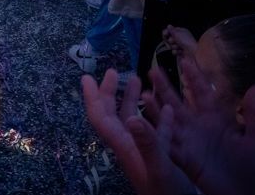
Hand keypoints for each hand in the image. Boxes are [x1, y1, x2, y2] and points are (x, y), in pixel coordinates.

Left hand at [81, 70, 191, 194]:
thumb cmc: (167, 194)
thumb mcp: (159, 167)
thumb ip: (147, 143)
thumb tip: (131, 118)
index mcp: (124, 145)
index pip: (100, 117)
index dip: (91, 98)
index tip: (86, 77)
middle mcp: (131, 145)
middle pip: (114, 114)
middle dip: (110, 92)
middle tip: (113, 71)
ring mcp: (145, 151)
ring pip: (135, 120)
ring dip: (134, 100)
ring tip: (139, 80)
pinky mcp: (163, 157)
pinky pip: (158, 132)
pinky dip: (160, 117)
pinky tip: (167, 106)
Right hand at [157, 58, 254, 194]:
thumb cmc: (253, 169)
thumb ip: (254, 114)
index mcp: (216, 119)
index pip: (203, 92)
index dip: (194, 77)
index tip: (185, 60)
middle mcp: (198, 126)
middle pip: (179, 102)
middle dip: (166, 86)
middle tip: (153, 69)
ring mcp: (189, 140)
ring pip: (168, 119)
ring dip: (156, 105)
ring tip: (144, 90)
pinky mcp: (184, 156)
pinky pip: (166, 141)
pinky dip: (155, 130)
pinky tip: (143, 120)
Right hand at [161, 26, 196, 60]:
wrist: (193, 54)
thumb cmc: (187, 42)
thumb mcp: (177, 33)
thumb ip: (171, 30)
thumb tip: (169, 26)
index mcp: (182, 32)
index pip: (170, 30)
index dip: (166, 32)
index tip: (165, 34)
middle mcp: (181, 38)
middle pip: (168, 38)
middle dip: (170, 40)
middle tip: (173, 41)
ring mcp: (180, 46)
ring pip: (170, 45)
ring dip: (173, 46)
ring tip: (179, 47)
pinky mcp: (180, 53)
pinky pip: (173, 52)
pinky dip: (176, 52)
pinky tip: (180, 52)